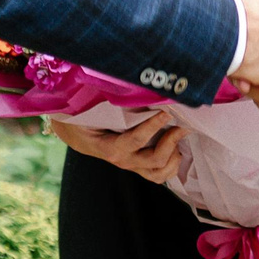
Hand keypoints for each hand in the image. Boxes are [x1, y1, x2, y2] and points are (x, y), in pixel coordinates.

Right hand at [49, 112, 182, 184]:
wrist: (77, 134)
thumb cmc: (85, 118)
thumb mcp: (90, 109)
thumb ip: (109, 101)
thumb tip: (130, 84)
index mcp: (110, 147)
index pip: (135, 140)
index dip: (152, 127)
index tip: (166, 112)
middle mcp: (124, 160)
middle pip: (155, 159)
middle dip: (172, 141)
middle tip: (181, 123)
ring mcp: (133, 166)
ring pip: (160, 172)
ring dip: (174, 155)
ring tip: (179, 135)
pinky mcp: (140, 167)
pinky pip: (160, 175)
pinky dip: (173, 164)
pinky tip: (176, 146)